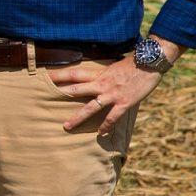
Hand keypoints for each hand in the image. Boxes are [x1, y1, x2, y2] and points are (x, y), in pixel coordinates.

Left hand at [49, 51, 165, 130]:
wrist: (150, 62)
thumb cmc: (134, 63)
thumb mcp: (114, 66)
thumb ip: (104, 73)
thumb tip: (96, 77)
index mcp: (99, 73)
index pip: (74, 73)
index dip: (59, 75)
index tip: (46, 77)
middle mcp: (102, 84)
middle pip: (76, 89)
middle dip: (61, 94)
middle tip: (44, 99)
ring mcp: (112, 94)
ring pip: (90, 107)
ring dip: (78, 117)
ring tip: (66, 126)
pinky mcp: (124, 102)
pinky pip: (112, 117)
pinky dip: (106, 125)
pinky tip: (100, 133)